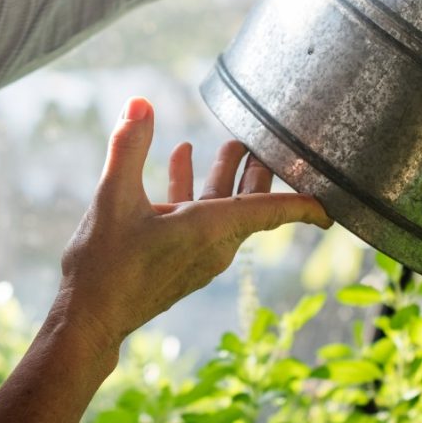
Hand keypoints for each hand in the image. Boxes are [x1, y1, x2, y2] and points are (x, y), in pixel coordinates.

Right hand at [55, 97, 330, 355]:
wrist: (87, 320)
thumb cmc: (103, 267)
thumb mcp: (112, 199)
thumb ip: (128, 148)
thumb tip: (140, 102)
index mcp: (212, 228)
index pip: (274, 210)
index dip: (305, 203)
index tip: (333, 203)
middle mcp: (216, 242)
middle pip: (254, 201)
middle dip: (262, 169)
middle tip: (270, 140)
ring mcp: (201, 252)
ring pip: (227, 207)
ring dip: (226, 175)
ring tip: (231, 144)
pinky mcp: (184, 258)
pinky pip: (203, 218)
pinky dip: (197, 191)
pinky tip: (182, 158)